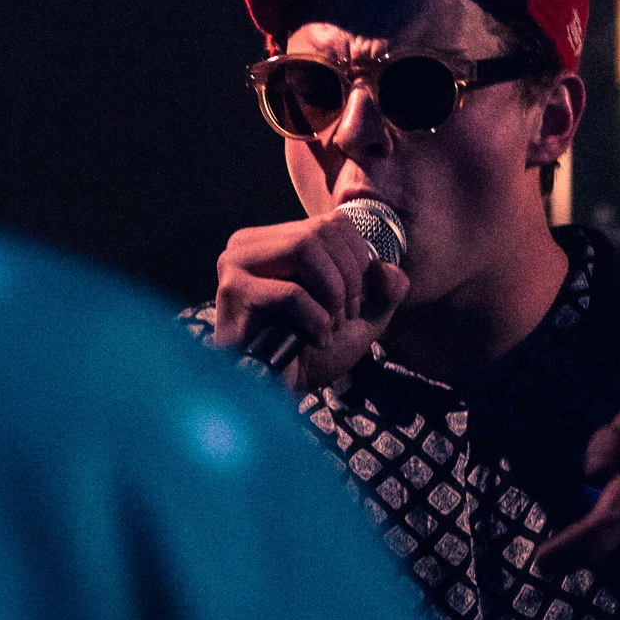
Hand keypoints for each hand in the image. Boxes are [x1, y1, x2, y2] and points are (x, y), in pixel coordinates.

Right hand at [213, 214, 409, 389]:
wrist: (278, 397)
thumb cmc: (310, 355)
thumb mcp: (362, 318)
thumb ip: (385, 289)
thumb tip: (388, 269)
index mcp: (275, 241)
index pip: (331, 222)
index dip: (357, 261)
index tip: (352, 303)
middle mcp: (249, 245)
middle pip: (319, 232)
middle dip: (347, 280)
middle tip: (343, 319)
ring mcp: (234, 266)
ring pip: (304, 248)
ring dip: (332, 294)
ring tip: (328, 328)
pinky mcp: (231, 294)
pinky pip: (291, 293)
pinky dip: (315, 321)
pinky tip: (312, 342)